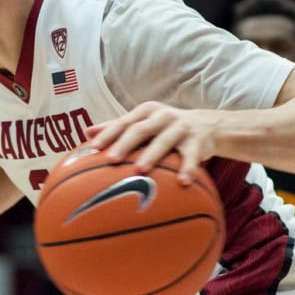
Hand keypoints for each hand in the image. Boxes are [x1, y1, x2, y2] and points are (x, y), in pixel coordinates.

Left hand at [85, 101, 218, 183]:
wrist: (207, 125)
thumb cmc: (165, 127)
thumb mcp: (143, 122)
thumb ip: (117, 127)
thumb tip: (86, 132)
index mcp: (145, 112)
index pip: (122, 123)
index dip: (107, 134)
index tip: (93, 148)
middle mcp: (162, 116)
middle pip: (140, 129)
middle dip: (125, 144)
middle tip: (112, 160)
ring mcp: (181, 127)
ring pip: (164, 141)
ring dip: (152, 155)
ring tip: (140, 171)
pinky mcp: (198, 140)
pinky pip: (192, 156)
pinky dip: (187, 168)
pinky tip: (182, 182)